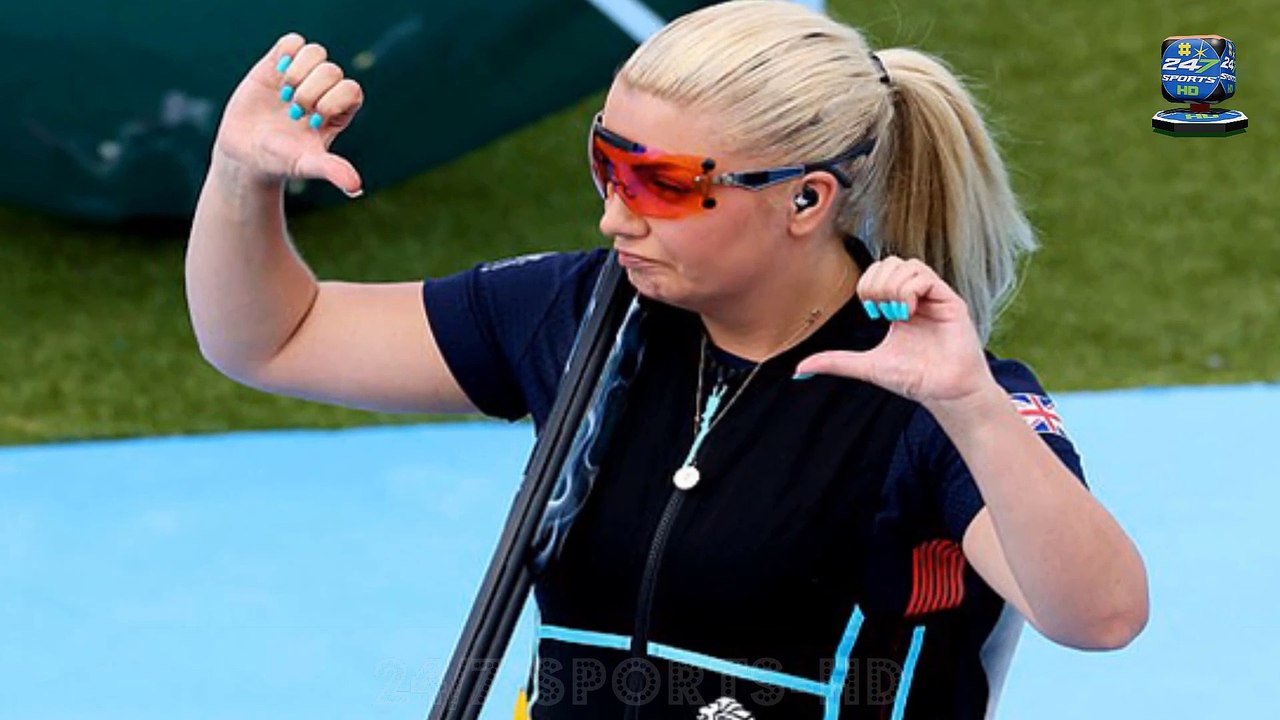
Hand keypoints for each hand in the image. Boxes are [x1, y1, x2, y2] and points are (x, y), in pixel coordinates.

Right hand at [213, 33, 363, 195]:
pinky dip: (286, 53)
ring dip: (299, 72)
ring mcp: (301, 75)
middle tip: (293, 112)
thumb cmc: (279, 161)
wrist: (244, 153)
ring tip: (284, 94)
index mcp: (338, 112)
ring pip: (316, 52)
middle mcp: (323, 91)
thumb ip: (331, 171)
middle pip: (332, 71)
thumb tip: (356, 188)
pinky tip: (276, 74)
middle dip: (311, 91)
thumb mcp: (305, 166)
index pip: (352, 90)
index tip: (312, 122)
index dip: (333, 101)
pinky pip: (292, 42)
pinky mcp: (277, 64)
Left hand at [794, 256, 995, 405]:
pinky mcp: (950, 302)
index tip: (871, 313)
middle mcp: (917, 297)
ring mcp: (934, 297)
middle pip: (891, 262)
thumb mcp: (867, 366)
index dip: (867, 284)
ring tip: (894, 313)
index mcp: (898, 306)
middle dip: (876, 282)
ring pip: (907, 264)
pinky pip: (925, 276)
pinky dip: (908, 289)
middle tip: (878, 311)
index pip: (878, 272)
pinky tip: (906, 312)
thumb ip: (836, 362)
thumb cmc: (914, 379)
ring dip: (891, 286)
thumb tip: (799, 369)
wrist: (944, 392)